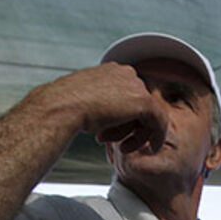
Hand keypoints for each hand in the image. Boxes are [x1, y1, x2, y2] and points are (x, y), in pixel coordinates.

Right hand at [25, 62, 165, 152]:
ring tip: (123, 149)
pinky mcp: (143, 101)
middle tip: (118, 145)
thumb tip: (104, 118)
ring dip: (138, 135)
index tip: (112, 135)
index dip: (123, 120)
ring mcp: (135, 85)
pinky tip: (152, 148)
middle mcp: (126, 73)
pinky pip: (159, 121)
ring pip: (149, 114)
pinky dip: (157, 136)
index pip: (128, 97)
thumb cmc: (65, 107)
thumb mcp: (83, 101)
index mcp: (111, 71)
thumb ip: (99, 104)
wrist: (61, 106)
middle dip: (129, 128)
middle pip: (140, 106)